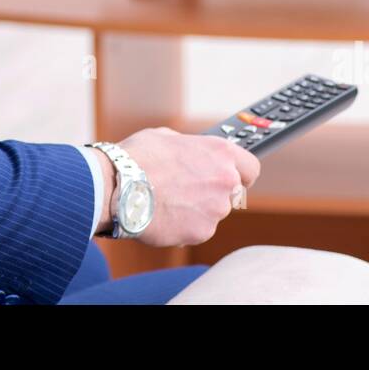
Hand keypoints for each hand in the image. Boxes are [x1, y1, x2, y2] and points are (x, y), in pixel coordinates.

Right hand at [93, 127, 259, 245]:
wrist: (117, 186)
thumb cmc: (137, 157)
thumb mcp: (166, 137)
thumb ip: (189, 147)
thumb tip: (189, 154)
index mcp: (220, 152)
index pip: (251, 168)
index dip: (240, 173)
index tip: (230, 177)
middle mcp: (225, 180)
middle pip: (231, 193)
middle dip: (213, 193)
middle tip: (186, 191)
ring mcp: (215, 209)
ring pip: (212, 213)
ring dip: (196, 211)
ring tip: (167, 202)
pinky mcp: (202, 232)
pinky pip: (197, 231)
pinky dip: (183, 227)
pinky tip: (162, 216)